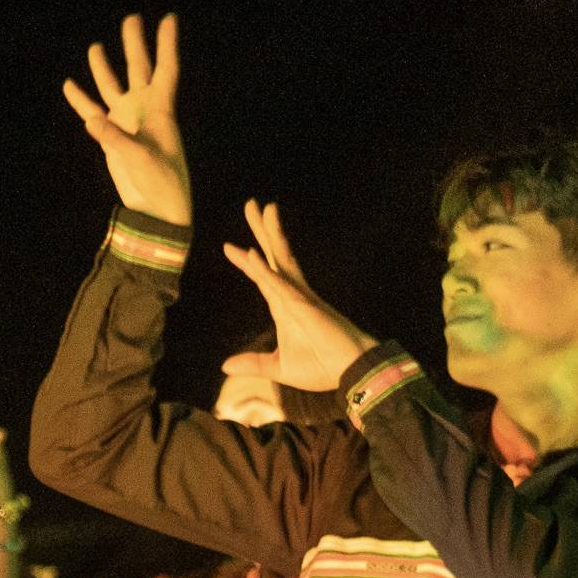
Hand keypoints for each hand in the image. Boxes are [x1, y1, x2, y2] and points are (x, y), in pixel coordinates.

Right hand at [59, 11, 189, 226]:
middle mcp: (144, 111)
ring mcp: (127, 123)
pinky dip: (81, 101)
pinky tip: (70, 85)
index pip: (165, 69)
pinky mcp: (112, 138)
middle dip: (134, 44)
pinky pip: (93, 113)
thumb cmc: (161, 186)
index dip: (166, 44)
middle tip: (131, 18)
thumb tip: (91, 120)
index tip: (168, 18)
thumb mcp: (142, 161)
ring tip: (96, 47)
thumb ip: (116, 139)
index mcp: (162, 110)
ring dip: (104, 68)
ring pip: (113, 87)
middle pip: (138, 69)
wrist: (157, 213)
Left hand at [222, 200, 368, 392]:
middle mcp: (293, 295)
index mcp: (286, 307)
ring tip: (262, 208)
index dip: (247, 262)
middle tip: (251, 204)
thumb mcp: (278, 368)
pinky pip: (281, 286)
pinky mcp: (305, 307)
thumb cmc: (322, 369)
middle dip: (262, 230)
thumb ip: (254, 364)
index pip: (263, 277)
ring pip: (280, 259)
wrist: (350, 373)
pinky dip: (265, 271)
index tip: (229, 247)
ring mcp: (300, 298)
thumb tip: (227, 366)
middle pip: (273, 256)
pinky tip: (251, 254)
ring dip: (270, 234)